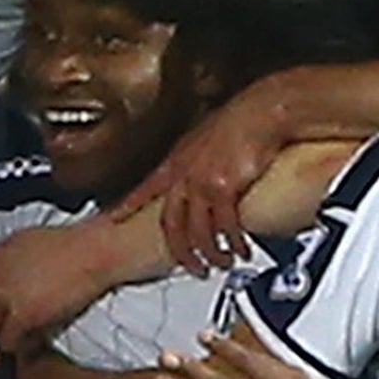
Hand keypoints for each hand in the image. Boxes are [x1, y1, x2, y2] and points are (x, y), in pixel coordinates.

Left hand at [0, 222, 121, 354]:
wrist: (93, 252)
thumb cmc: (71, 246)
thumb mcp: (27, 243)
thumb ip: (8, 262)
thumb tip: (3, 279)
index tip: (1, 311)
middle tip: (14, 328)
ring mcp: (4, 297)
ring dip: (7, 335)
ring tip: (25, 336)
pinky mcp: (22, 315)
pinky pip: (10, 341)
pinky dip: (20, 346)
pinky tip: (33, 342)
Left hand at [114, 82, 289, 275]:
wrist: (265, 110)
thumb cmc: (243, 119)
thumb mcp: (209, 136)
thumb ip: (200, 157)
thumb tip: (206, 170)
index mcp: (178, 161)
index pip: (145, 187)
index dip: (127, 206)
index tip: (113, 218)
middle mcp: (185, 173)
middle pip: (171, 223)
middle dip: (182, 252)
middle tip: (193, 268)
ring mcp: (202, 181)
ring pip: (198, 232)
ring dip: (211, 253)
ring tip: (223, 263)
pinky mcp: (223, 187)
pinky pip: (225, 226)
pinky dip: (234, 242)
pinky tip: (242, 249)